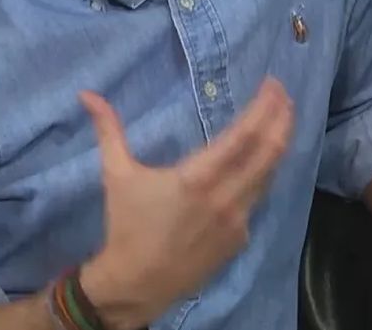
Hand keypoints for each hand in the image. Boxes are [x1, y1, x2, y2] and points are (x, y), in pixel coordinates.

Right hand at [77, 77, 293, 329]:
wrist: (135, 285)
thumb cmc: (126, 226)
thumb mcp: (116, 174)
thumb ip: (108, 130)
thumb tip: (87, 94)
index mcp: (197, 178)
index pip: (244, 136)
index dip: (264, 107)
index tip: (273, 84)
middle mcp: (225, 198)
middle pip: (269, 152)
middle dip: (282, 119)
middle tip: (285, 95)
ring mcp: (237, 221)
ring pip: (269, 176)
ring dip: (277, 145)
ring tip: (281, 121)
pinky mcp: (240, 238)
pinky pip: (257, 199)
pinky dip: (262, 175)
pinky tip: (260, 162)